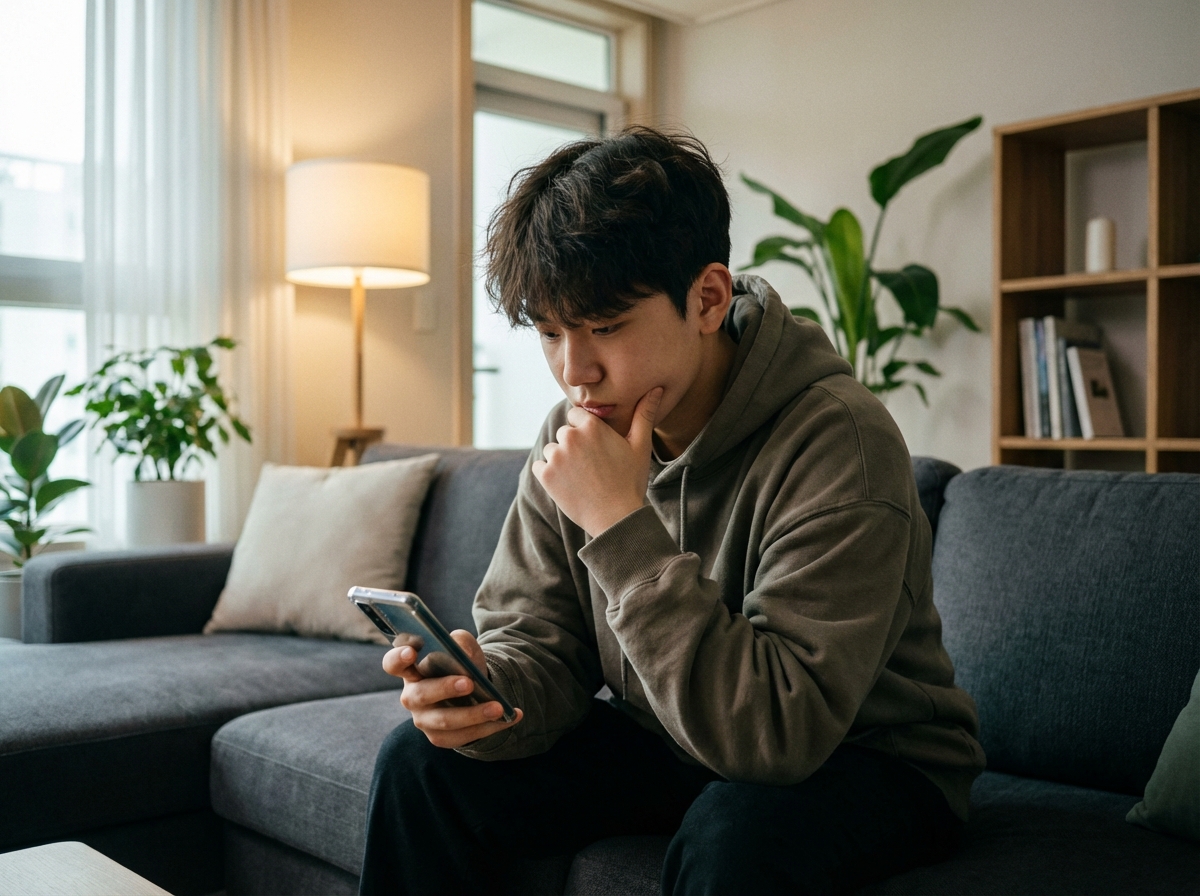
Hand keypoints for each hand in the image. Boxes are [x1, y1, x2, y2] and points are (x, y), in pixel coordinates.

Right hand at [383, 629, 522, 748]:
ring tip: (498, 707)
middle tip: (469, 683)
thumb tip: (460, 647)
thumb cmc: (461, 665)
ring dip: (474, 714)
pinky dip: (490, 727)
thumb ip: (460, 643)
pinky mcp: (440, 738)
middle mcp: (412, 696)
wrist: (475, 690)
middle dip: (445, 688)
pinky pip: (463, 736)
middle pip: (421, 695)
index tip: (411, 652)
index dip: (398, 658)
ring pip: (445, 721)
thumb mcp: (463, 648)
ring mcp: (424, 720)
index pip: (393, 663)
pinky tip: (510, 717)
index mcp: (411, 669)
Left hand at [532, 387, 662, 535]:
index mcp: (591, 425)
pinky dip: (549, 475)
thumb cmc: (630, 481)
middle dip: (574, 446)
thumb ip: (644, 414)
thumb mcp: (640, 446)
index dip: (586, 432)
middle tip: (592, 467)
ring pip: (552, 450)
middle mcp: (570, 436)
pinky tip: (568, 485)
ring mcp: (556, 456)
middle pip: (564, 434)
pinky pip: (539, 467)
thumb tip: (655, 388)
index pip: (576, 416)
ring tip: (582, 478)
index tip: (596, 449)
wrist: (616, 518)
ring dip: (561, 461)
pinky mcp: (545, 475)